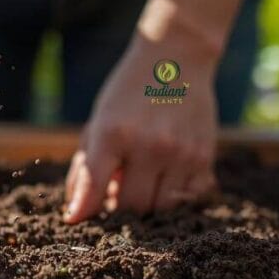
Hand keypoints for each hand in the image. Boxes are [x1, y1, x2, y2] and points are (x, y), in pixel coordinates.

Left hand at [63, 37, 218, 222]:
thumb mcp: (99, 121)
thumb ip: (86, 168)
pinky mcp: (203, 156)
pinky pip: (187, 197)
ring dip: (147, 202)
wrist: (176, 59)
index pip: (94, 188)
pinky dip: (173, 196)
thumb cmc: (128, 93)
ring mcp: (180, 152)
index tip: (76, 220)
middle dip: (120, 205)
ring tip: (142, 178)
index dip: (84, 210)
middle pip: (131, 206)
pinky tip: (166, 175)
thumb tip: (74, 212)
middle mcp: (149, 144)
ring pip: (160, 207)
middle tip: (117, 187)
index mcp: (113, 133)